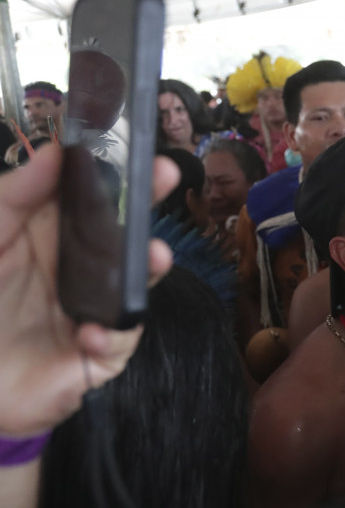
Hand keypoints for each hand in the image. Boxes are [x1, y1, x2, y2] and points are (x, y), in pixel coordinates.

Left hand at [0, 146, 177, 435]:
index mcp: (54, 237)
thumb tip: (53, 152)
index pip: (96, 199)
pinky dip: (110, 335)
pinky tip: (89, 332)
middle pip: (126, 234)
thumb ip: (15, 197)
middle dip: (149, 205)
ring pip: (135, 286)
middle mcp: (82, 271)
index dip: (122, 173)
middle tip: (166, 175)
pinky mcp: (94, 358)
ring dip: (149, 269)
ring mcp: (92, 312)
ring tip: (154, 256)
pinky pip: (116, 344)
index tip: (141, 149)